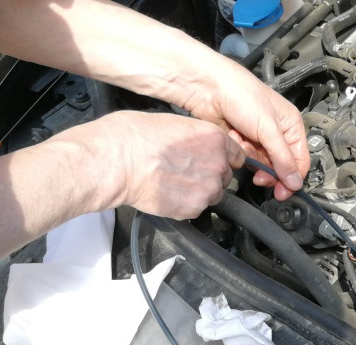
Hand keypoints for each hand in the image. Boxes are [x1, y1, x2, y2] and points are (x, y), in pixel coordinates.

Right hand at [76, 111, 245, 218]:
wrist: (118, 160)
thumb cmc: (136, 136)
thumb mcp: (175, 123)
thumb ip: (196, 138)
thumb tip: (197, 147)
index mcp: (215, 139)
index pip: (237, 155)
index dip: (224, 159)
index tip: (215, 162)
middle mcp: (218, 165)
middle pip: (225, 176)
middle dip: (209, 176)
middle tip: (185, 171)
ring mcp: (207, 190)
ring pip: (212, 195)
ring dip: (198, 192)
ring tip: (173, 182)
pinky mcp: (193, 209)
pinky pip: (196, 209)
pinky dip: (184, 204)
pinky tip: (167, 192)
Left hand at [180, 63, 310, 200]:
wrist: (209, 88)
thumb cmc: (242, 95)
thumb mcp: (268, 129)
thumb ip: (283, 159)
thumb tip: (295, 183)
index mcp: (291, 126)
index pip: (299, 161)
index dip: (292, 178)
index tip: (283, 192)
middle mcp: (277, 133)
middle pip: (281, 167)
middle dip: (269, 172)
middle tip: (261, 178)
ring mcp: (259, 139)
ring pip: (263, 165)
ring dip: (252, 159)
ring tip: (244, 144)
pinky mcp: (243, 142)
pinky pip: (247, 159)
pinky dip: (241, 153)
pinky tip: (235, 138)